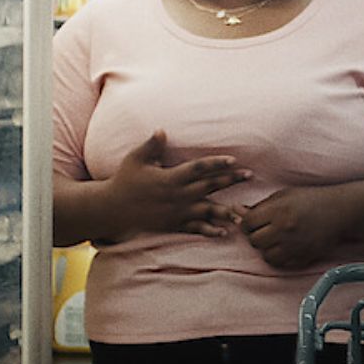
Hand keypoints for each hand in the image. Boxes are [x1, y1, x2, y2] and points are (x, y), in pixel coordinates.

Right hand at [104, 130, 248, 241]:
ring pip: (207, 211)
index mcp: (171, 178)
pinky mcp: (174, 224)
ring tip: (243, 213)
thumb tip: (162, 130)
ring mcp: (177, 212)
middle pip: (209, 186)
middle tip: (250, 175)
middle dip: (231, 180)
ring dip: (226, 212)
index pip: (198, 168)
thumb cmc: (125, 180)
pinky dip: (210, 231)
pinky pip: (195, 229)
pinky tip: (224, 233)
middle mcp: (178, 195)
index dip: (216, 163)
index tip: (233, 160)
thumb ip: (151, 145)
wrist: (113, 209)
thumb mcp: (135, 159)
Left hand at [240, 187, 342, 270]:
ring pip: (265, 255)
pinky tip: (284, 246)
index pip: (247, 223)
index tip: (253, 220)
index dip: (246, 222)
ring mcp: (294, 245)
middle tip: (264, 229)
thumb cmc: (310, 199)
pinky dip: (278, 257)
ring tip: (274, 238)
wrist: (339, 210)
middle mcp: (285, 229)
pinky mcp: (303, 257)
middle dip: (255, 235)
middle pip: (254, 241)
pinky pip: (280, 264)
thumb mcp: (283, 195)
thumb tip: (235, 211)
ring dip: (266, 248)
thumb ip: (259, 206)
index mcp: (278, 210)